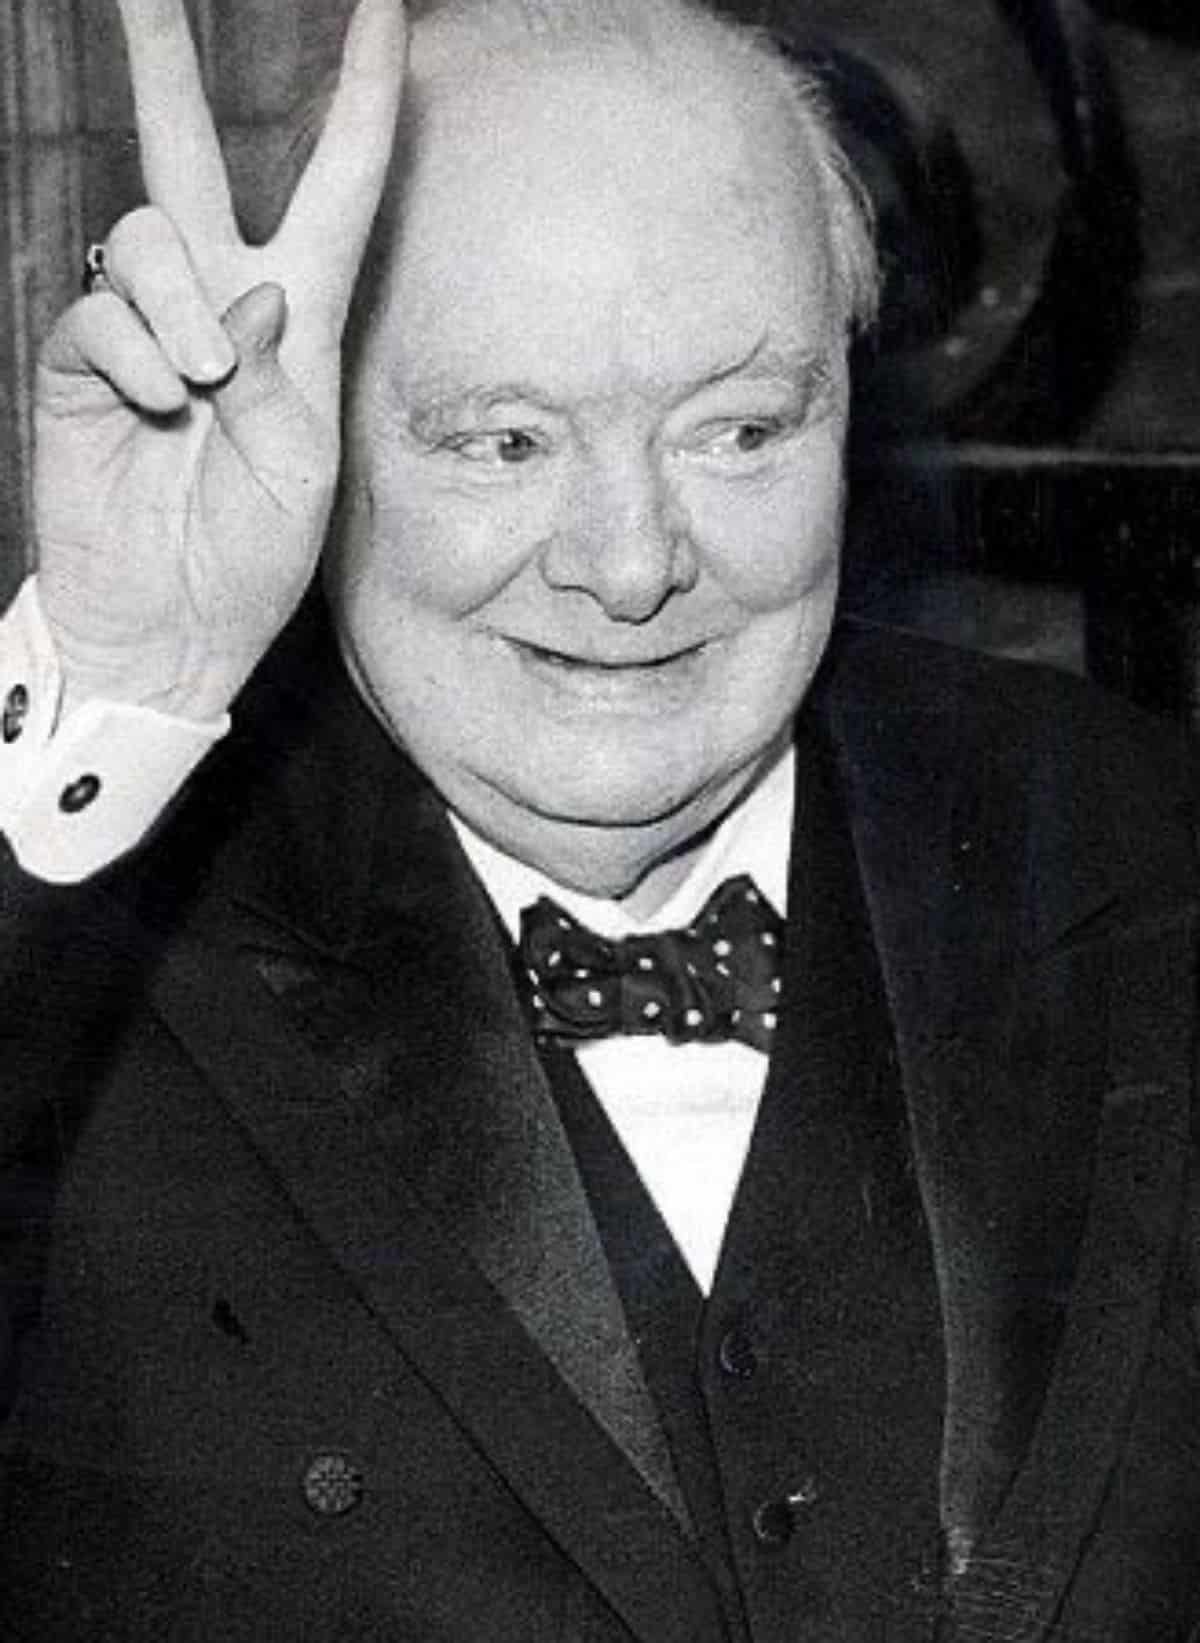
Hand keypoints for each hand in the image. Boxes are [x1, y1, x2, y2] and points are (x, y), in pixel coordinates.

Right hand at [33, 0, 406, 718]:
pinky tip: (160, 411)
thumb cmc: (252, 557)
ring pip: (148, 236)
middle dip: (163, 64)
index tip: (384, 13)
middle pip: (186, 154)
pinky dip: (137, 359)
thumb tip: (244, 294)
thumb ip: (281, 377)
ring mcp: (145, 329)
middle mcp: (218, 304)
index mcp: (298, 322)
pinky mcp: (82, 362)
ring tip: (198, 392)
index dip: (360, 102)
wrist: (173, 625)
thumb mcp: (303, 473)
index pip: (335, 189)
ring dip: (179, 306)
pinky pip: (102, 312)